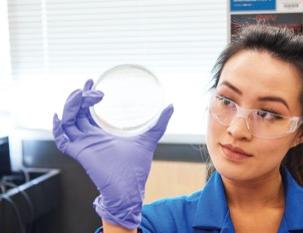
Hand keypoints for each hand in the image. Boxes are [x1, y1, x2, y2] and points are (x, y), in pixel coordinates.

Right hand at [52, 79, 172, 228]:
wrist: (130, 187)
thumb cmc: (137, 167)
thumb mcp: (149, 138)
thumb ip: (159, 123)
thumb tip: (171, 105)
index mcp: (102, 134)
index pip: (89, 111)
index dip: (87, 96)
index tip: (92, 82)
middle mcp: (90, 137)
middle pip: (77, 113)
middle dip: (80, 97)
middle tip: (90, 86)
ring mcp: (84, 144)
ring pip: (68, 121)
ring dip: (71, 106)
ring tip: (81, 94)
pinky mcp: (80, 153)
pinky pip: (61, 140)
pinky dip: (57, 128)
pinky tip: (59, 115)